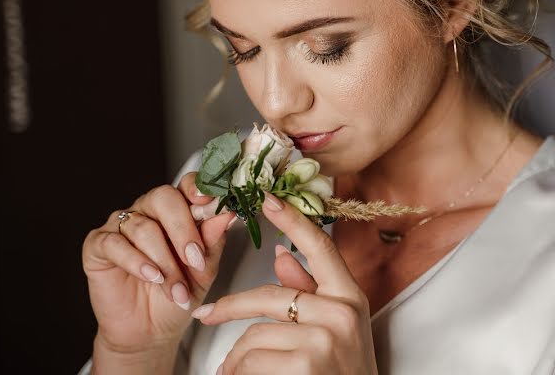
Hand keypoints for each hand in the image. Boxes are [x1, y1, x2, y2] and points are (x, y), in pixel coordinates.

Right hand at [81, 172, 236, 354]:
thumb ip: (212, 240)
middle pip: (164, 198)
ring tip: (176, 289)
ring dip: (164, 261)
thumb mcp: (204, 270)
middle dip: (183, 230)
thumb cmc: (179, 295)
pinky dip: (137, 261)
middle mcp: (148, 211)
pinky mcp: (98, 245)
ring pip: (143, 227)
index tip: (210, 203)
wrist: (151, 332)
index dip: (198, 189)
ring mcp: (121, 226)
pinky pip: (115, 243)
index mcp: (177, 209)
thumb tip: (226, 214)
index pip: (186, 185)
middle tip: (195, 259)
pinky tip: (151, 277)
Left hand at [193, 191, 378, 374]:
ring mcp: (323, 340)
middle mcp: (341, 314)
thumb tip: (280, 255)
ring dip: (236, 359)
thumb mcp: (337, 332)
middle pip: (269, 295)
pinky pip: (250, 362)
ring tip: (239, 374)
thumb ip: (310, 292)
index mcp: (350, 299)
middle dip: (230, 307)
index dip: (293, 220)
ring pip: (253, 336)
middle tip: (205, 315)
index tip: (267, 198)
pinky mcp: (304, 366)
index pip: (321, 249)